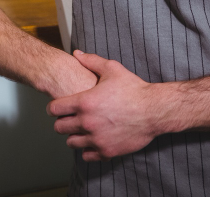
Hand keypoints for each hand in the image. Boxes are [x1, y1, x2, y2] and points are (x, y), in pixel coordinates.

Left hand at [47, 51, 166, 160]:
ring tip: (82, 129)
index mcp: (84, 102)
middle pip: (59, 128)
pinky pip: (87, 155)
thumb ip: (91, 61)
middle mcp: (87, 122)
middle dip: (62, 122)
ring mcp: (96, 139)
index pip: (54, 109)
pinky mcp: (107, 151)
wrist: (155, 110)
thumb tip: (76, 53)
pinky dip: (88, 148)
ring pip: (71, 142)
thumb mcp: (112, 69)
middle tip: (69, 118)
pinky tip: (94, 139)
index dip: (54, 107)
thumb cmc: (134, 89)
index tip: (58, 107)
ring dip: (74, 136)